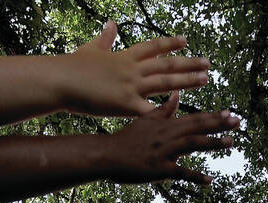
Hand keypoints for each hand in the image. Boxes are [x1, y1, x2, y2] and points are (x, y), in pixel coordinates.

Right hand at [62, 20, 209, 115]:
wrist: (60, 80)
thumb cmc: (70, 67)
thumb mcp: (90, 48)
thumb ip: (104, 38)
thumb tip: (110, 23)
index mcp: (124, 56)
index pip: (153, 47)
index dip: (170, 44)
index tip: (186, 41)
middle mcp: (132, 69)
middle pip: (166, 64)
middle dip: (188, 64)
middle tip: (207, 63)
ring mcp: (131, 86)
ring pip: (166, 82)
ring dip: (187, 81)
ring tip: (205, 79)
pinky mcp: (125, 105)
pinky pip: (151, 110)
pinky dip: (166, 112)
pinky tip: (183, 115)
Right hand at [105, 92, 237, 184]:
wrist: (108, 155)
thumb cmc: (126, 139)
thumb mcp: (145, 119)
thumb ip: (164, 109)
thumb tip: (178, 94)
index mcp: (165, 124)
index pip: (193, 118)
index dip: (213, 116)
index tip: (230, 113)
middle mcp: (167, 135)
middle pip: (197, 127)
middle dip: (219, 124)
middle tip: (238, 122)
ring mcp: (164, 151)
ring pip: (192, 144)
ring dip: (213, 142)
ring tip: (230, 142)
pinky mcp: (158, 169)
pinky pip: (180, 172)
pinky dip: (195, 176)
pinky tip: (209, 180)